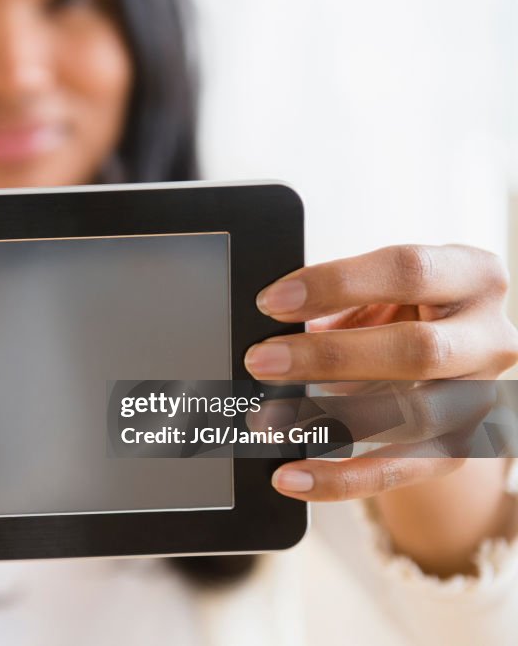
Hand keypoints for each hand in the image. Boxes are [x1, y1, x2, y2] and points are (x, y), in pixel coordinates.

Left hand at [244, 244, 517, 500]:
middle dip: (330, 356)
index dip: (336, 284)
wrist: (444, 361)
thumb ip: (337, 301)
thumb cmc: (398, 311)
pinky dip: (342, 478)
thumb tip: (269, 325)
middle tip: (260, 361)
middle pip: (417, 350)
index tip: (272, 301)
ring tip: (269, 422)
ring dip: (333, 422)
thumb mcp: (377, 290)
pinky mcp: (462, 448)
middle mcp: (490, 337)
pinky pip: (404, 470)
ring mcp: (482, 396)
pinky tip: (293, 477)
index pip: (407, 271)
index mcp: (472, 276)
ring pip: (414, 416)